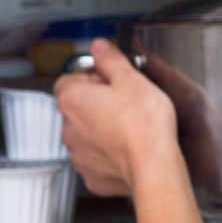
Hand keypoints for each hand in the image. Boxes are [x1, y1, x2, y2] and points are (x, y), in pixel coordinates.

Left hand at [54, 39, 181, 197]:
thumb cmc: (144, 124)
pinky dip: (109, 154)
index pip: (68, 79)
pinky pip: (97, 159)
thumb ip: (111, 60)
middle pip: (78, 107)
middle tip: (127, 102)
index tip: (111, 80)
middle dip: (98, 103)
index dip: (92, 77)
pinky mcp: (92, 175)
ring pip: (86, 134)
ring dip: (102, 129)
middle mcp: (68, 127)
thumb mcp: (132, 79)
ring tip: (131, 127)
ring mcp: (78, 154)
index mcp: (73, 99)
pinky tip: (130, 149)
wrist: (153, 166)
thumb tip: (100, 47)